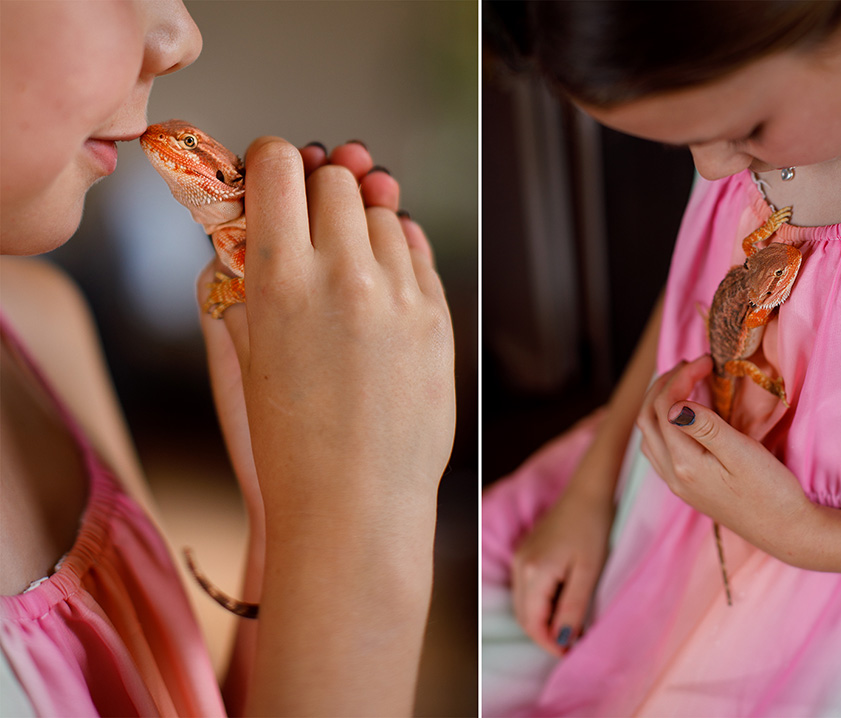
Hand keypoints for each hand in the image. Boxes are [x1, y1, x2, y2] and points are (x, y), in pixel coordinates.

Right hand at [199, 138, 454, 519]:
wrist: (356, 505)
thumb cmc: (291, 445)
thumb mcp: (246, 357)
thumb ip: (244, 282)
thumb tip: (250, 228)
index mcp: (281, 279)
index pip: (279, 165)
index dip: (272, 163)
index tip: (273, 175)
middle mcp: (345, 274)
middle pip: (337, 180)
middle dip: (318, 193)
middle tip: (310, 227)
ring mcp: (400, 294)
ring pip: (383, 212)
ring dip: (361, 226)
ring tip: (347, 271)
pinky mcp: (438, 316)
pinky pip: (418, 252)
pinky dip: (398, 255)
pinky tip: (380, 288)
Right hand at [511, 462, 615, 656]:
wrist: (586, 493)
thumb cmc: (592, 528)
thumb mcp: (588, 572)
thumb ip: (572, 607)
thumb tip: (562, 639)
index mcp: (534, 572)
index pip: (532, 623)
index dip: (549, 643)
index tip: (570, 653)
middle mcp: (520, 566)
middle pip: (523, 616)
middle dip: (545, 634)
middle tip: (572, 644)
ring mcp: (519, 558)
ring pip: (523, 604)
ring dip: (543, 620)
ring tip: (572, 625)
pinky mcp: (525, 553)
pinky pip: (526, 589)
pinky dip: (541, 604)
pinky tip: (563, 604)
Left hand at [636, 356, 811, 559]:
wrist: (787, 533)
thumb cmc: (772, 493)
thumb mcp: (743, 454)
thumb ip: (706, 428)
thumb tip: (675, 404)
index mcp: (684, 464)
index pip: (665, 408)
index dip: (680, 377)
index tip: (705, 361)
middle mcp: (672, 474)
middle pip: (648, 418)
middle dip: (663, 385)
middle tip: (691, 365)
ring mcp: (676, 483)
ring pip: (649, 434)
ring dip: (659, 404)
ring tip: (684, 382)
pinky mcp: (686, 488)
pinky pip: (659, 449)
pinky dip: (663, 424)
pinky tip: (683, 415)